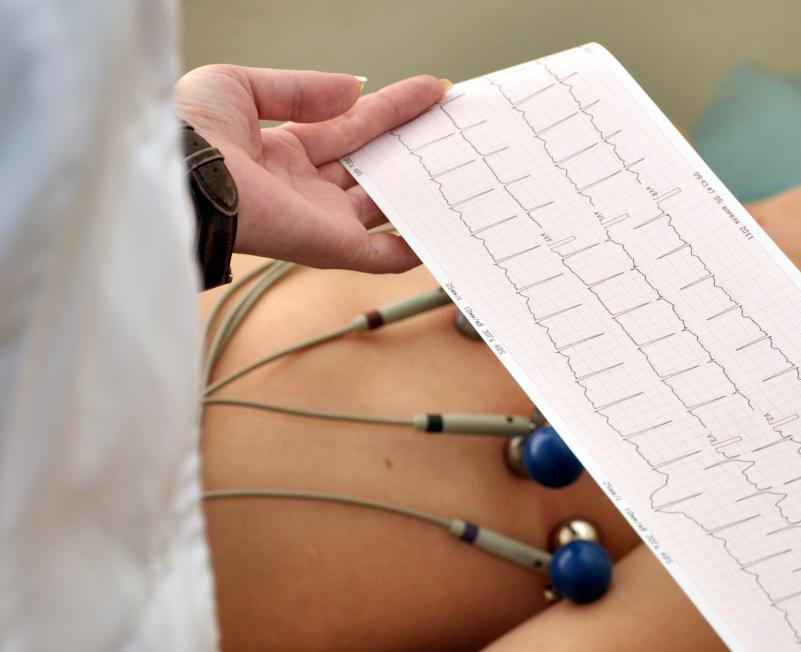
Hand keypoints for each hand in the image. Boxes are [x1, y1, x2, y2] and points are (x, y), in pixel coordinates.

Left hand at [176, 65, 445, 271]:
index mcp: (282, 149)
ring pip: (382, 204)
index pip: (350, 125)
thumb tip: (353, 87)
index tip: (428, 91)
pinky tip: (438, 236)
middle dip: (411, 141)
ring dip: (419, 188)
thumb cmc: (190, 131)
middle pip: (372, 162)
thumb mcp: (240, 87)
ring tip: (461, 165)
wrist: (178, 179)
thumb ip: (300, 89)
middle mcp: (305, 186)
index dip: (389, 108)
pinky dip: (409, 249)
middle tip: (452, 122)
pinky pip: (380, 254)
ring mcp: (321, 218)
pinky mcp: (332, 245)